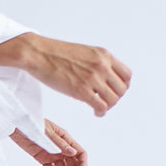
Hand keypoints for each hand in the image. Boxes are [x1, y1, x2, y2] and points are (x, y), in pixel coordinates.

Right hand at [0, 33, 130, 115]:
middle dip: (115, 98)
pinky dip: (100, 112)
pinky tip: (95, 112)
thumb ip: (97, 62)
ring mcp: (93, 78)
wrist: (39, 54)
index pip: (126, 75)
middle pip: (122, 89)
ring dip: (108, 106)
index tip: (114, 91)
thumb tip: (103, 77)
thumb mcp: (84, 52)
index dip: (123, 86)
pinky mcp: (82, 90)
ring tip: (99, 108)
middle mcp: (102, 66)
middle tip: (105, 101)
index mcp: (104, 55)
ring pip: (113, 100)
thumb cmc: (56, 54)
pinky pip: (101, 107)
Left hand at [10, 120, 85, 165]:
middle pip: (73, 165)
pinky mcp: (44, 159)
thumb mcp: (47, 133)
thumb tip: (73, 153)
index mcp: (66, 139)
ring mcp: (53, 154)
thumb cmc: (33, 123)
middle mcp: (62, 148)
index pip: (80, 154)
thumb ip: (60, 144)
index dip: (83, 165)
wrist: (17, 125)